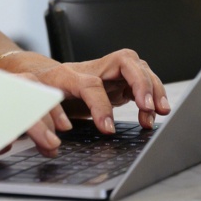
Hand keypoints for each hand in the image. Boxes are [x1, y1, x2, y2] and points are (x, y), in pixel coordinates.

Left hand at [0, 51, 169, 155]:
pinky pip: (142, 82)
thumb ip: (47, 118)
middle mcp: (94, 67)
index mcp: (69, 73)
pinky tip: (154, 114)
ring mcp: (110, 72)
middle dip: (140, 83)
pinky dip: (152, 95)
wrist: (45, 79)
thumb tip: (54, 139)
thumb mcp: (41, 105)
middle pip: (124, 61)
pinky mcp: (120, 82)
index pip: (90, 84)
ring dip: (152, 88)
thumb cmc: (43, 93)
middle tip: (148, 107)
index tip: (107, 129)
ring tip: (159, 111)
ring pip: (138, 68)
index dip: (100, 105)